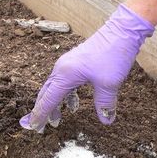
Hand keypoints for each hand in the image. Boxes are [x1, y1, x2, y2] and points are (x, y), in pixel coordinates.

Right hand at [20, 4, 154, 132]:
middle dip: (43, 110)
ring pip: (54, 88)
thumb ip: (104, 104)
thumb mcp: (109, 84)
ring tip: (56, 119)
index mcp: (65, 75)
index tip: (35, 127)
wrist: (122, 30)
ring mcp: (67, 64)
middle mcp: (62, 69)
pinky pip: (64, 83)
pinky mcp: (75, 63)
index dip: (41, 115)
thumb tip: (106, 120)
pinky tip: (72, 105)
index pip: (48, 100)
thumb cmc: (113, 54)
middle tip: (39, 126)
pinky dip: (65, 95)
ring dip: (54, 104)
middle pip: (46, 93)